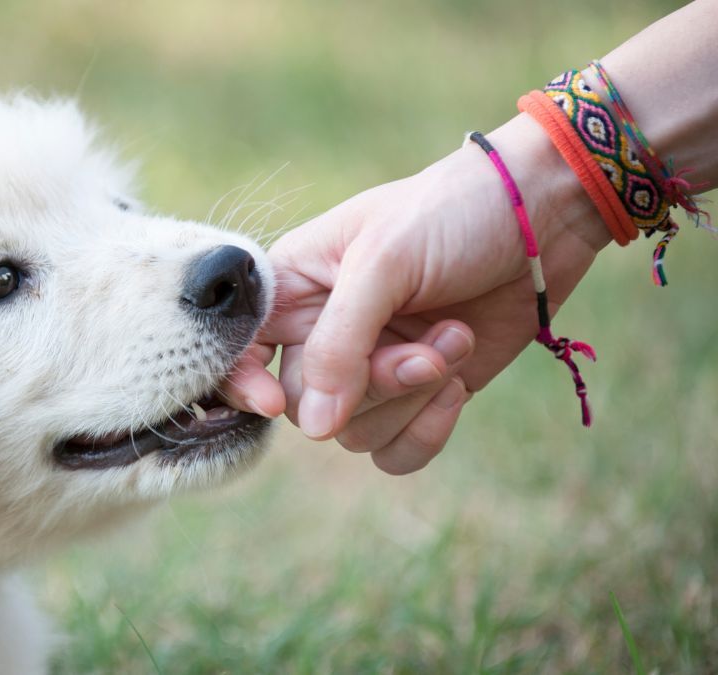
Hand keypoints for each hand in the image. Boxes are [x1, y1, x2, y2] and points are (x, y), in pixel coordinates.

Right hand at [227, 114, 610, 472]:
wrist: (543, 215)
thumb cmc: (451, 213)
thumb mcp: (385, 262)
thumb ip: (340, 342)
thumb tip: (315, 428)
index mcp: (294, 287)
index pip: (241, 352)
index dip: (246, 384)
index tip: (273, 401)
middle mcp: (323, 333)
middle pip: (308, 407)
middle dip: (373, 386)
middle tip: (426, 349)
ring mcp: (372, 368)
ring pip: (355, 434)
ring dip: (411, 398)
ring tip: (453, 340)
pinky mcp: (420, 395)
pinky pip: (397, 451)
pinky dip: (428, 430)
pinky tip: (460, 383)